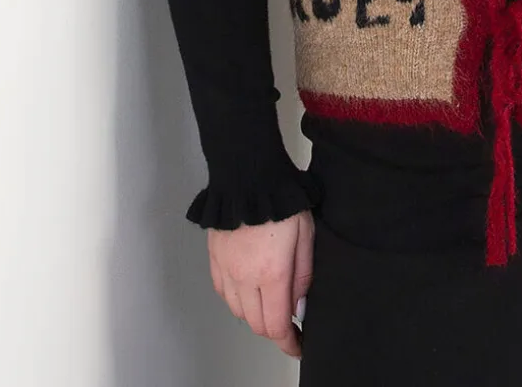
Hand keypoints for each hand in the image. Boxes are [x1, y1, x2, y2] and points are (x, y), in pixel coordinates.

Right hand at [207, 210, 314, 358]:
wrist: (249, 175)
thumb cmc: (282, 201)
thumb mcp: (306, 235)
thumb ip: (303, 276)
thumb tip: (298, 308)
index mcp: (271, 274)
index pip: (276, 325)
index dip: (289, 342)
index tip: (297, 346)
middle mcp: (245, 278)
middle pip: (256, 324)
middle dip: (274, 329)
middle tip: (288, 322)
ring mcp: (226, 269)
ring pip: (238, 311)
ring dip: (255, 314)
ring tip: (269, 301)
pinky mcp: (215, 258)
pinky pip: (223, 292)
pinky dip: (236, 299)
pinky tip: (247, 288)